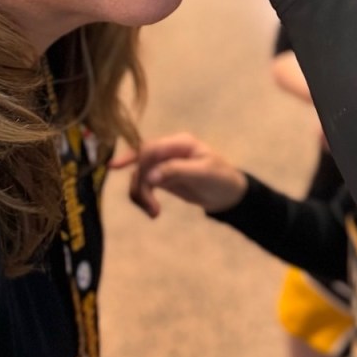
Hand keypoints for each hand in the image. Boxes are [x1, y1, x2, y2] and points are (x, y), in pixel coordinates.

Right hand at [127, 133, 248, 217]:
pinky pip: (144, 185)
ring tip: (153, 213)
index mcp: (180, 143)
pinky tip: (151, 211)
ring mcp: (164, 165)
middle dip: (141, 184)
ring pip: (140, 175)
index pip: (151, 147)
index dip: (135, 158)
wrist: (228, 194)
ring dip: (141, 194)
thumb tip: (150, 176)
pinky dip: (143, 197)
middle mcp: (168, 151)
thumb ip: (176, 171)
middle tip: (150, 207)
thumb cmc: (221, 179)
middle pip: (141, 162)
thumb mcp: (203, 173)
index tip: (128, 174)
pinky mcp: (162, 178)